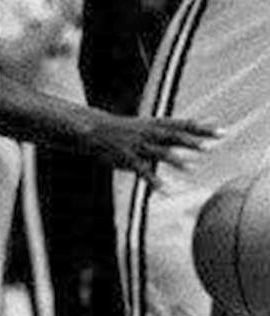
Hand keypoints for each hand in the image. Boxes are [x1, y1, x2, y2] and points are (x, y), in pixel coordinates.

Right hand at [80, 113, 220, 187]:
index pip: (183, 124)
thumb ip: (172, 129)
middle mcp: (149, 133)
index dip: (203, 128)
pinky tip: (166, 191)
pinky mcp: (126, 158)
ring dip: (175, 159)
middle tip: (210, 147)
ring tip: (191, 167)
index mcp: (156, 124)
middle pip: (173, 136)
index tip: (222, 132)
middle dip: (191, 142)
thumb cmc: (126, 129)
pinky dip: (154, 181)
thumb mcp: (148, 125)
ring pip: (158, 152)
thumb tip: (198, 127)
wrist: (93, 128)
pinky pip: (142, 171)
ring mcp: (137, 145)